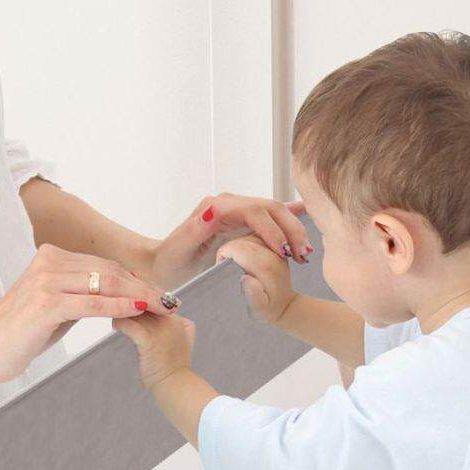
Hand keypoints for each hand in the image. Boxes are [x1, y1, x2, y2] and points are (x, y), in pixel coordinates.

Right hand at [0, 244, 168, 388]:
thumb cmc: (16, 333)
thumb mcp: (54, 307)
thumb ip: (80, 295)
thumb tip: (114, 295)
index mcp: (50, 257)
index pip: (104, 265)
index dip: (135, 279)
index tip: (158, 292)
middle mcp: (49, 261)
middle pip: (110, 272)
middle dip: (144, 287)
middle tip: (170, 300)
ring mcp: (46, 280)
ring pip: (106, 285)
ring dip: (139, 296)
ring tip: (163, 307)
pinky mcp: (46, 303)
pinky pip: (93, 303)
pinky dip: (120, 307)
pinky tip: (141, 310)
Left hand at [119, 305, 196, 391]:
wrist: (175, 385)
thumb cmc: (175, 366)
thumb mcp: (185, 339)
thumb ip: (181, 325)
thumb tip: (176, 318)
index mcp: (178, 319)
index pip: (156, 297)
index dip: (141, 294)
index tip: (128, 297)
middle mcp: (171, 320)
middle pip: (145, 300)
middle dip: (128, 298)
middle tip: (115, 300)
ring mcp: (161, 329)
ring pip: (135, 310)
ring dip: (121, 309)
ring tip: (113, 313)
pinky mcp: (149, 340)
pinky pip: (129, 325)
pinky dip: (120, 323)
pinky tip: (115, 326)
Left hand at [150, 191, 310, 289]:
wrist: (163, 265)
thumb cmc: (169, 263)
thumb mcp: (178, 250)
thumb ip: (195, 229)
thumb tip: (215, 209)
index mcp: (216, 207)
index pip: (255, 211)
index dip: (273, 230)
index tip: (285, 252)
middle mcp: (229, 203)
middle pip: (270, 208)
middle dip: (290, 230)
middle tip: (303, 255)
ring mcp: (237, 210)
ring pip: (275, 211)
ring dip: (293, 229)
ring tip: (305, 252)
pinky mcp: (242, 220)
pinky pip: (270, 215)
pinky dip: (289, 214)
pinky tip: (307, 212)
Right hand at [216, 235, 296, 326]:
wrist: (286, 304)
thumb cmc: (268, 308)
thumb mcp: (259, 308)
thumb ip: (253, 294)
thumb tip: (245, 278)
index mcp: (265, 266)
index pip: (237, 248)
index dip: (224, 254)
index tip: (221, 267)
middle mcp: (272, 253)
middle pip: (242, 240)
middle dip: (230, 250)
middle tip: (227, 266)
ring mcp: (275, 248)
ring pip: (248, 235)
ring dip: (239, 245)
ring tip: (236, 262)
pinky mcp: (276, 246)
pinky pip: (256, 236)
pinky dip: (247, 243)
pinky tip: (245, 256)